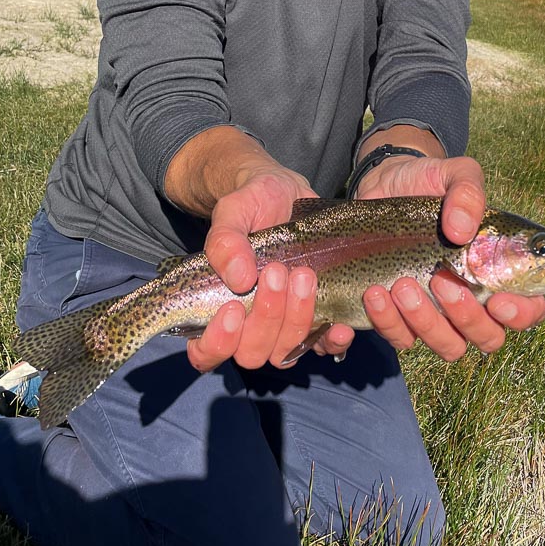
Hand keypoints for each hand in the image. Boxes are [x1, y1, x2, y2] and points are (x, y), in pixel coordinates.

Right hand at [188, 166, 353, 371]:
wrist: (288, 192)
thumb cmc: (253, 204)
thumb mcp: (233, 211)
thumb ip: (225, 241)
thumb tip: (238, 279)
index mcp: (216, 307)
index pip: (205, 351)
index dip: (217, 343)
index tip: (234, 308)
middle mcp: (248, 325)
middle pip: (252, 353)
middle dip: (267, 318)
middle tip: (277, 271)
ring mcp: (282, 325)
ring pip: (287, 350)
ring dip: (297, 319)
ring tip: (305, 275)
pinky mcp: (315, 319)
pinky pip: (322, 345)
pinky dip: (331, 340)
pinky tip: (339, 324)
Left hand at [355, 153, 544, 358]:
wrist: (384, 183)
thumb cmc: (430, 182)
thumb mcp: (454, 175)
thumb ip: (468, 193)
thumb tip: (461, 231)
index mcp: (497, 270)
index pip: (528, 309)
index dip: (521, 315)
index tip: (498, 300)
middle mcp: (473, 299)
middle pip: (488, 337)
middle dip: (466, 317)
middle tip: (441, 280)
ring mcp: (437, 313)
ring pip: (447, 346)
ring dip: (425, 324)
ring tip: (400, 285)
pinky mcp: (399, 316)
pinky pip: (399, 338)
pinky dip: (387, 323)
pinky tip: (373, 293)